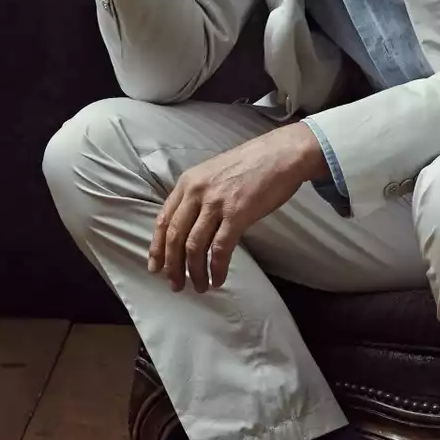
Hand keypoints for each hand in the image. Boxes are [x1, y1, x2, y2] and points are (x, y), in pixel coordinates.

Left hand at [148, 123, 325, 292]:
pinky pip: (220, 248)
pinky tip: (219, 279)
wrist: (283, 153)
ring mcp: (216, 203)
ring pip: (194, 246)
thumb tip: (193, 224)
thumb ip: (200, 194)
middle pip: (175, 237)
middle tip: (176, 285)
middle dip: (173, 266)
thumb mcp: (215, 172)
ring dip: (194, 272)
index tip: (156, 267)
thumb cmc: (254, 162)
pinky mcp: (237, 214)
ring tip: (200, 286)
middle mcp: (197, 193)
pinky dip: (217, 268)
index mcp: (188, 182)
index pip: (164, 220)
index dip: (157, 248)